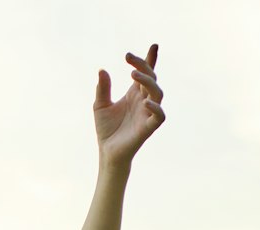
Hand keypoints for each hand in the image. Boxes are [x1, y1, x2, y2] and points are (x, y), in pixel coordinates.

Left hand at [94, 43, 164, 165]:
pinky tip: (144, 102)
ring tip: (133, 76)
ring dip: (148, 82)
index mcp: (135, 93)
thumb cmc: (107, 129)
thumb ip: (102, 89)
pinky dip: (155, 108)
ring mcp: (148, 113)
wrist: (107, 152)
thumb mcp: (100, 105)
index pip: (146, 73)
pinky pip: (159, 116)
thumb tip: (102, 70)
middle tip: (130, 60)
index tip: (153, 46)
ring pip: (157, 93)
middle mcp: (144, 100)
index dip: (150, 59)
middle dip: (144, 66)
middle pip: (152, 78)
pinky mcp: (149, 128)